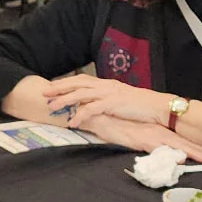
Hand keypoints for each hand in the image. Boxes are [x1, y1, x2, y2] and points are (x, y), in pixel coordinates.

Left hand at [42, 76, 172, 128]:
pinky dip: (80, 115)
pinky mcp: (113, 104)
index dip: (66, 83)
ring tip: (52, 108)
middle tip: (44, 93)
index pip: (81, 80)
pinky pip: (92, 109)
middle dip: (59, 88)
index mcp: (106, 84)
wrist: (157, 107)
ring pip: (80, 94)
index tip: (52, 87)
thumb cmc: (141, 106)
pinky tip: (72, 122)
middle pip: (77, 84)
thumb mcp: (120, 100)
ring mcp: (109, 93)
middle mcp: (106, 85)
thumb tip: (94, 106)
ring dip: (64, 100)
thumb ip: (106, 100)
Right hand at [78, 113, 201, 162]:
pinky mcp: (143, 140)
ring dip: (194, 152)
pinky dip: (172, 153)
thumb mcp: (139, 136)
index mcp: (160, 130)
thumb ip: (152, 143)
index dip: (200, 145)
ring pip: (178, 145)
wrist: (102, 117)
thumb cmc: (118, 126)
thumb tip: (167, 154)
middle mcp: (160, 131)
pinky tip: (182, 159)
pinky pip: (161, 148)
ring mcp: (153, 135)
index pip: (184, 139)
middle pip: (186, 142)